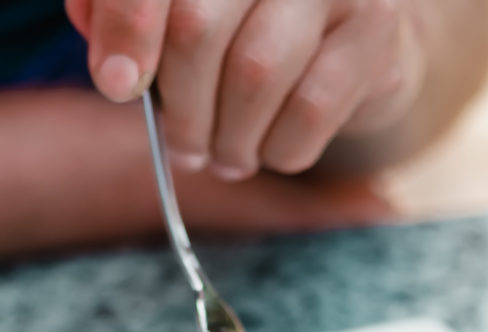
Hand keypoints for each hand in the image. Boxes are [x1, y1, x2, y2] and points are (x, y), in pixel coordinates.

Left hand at [65, 0, 425, 179]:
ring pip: (254, 75)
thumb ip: (129, 19)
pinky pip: (309, 110)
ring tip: (227, 159)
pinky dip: (280, 151)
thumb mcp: (185, 12)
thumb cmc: (252, 23)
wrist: (355, 36)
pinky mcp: (377, 25)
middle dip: (183, 110)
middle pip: (199, 28)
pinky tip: (272, 153)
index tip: (117, 87)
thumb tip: (109, 65)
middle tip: (185, 152)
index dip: (127, 28)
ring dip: (231, 140)